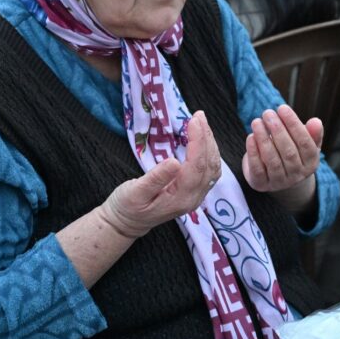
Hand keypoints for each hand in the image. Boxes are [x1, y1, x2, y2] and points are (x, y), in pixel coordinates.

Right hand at [99, 111, 221, 237]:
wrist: (127, 223)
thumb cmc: (127, 207)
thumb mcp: (134, 193)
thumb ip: (155, 179)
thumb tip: (174, 162)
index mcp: (180, 198)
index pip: (196, 166)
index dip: (198, 141)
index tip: (194, 120)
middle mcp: (194, 198)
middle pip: (209, 165)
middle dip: (206, 137)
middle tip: (198, 115)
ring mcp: (196, 196)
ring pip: (213, 167)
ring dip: (210, 143)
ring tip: (201, 122)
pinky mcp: (195, 191)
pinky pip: (209, 170)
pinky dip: (209, 151)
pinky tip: (202, 138)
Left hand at [243, 105, 321, 193]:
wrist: (276, 176)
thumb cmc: (293, 151)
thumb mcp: (305, 143)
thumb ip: (312, 133)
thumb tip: (316, 121)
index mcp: (311, 163)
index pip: (305, 143)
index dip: (294, 125)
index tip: (283, 108)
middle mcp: (297, 175)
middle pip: (288, 152)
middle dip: (277, 130)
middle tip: (268, 113)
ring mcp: (279, 182)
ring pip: (272, 160)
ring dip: (263, 139)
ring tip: (256, 122)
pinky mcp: (261, 184)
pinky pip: (257, 169)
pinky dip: (253, 152)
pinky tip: (250, 137)